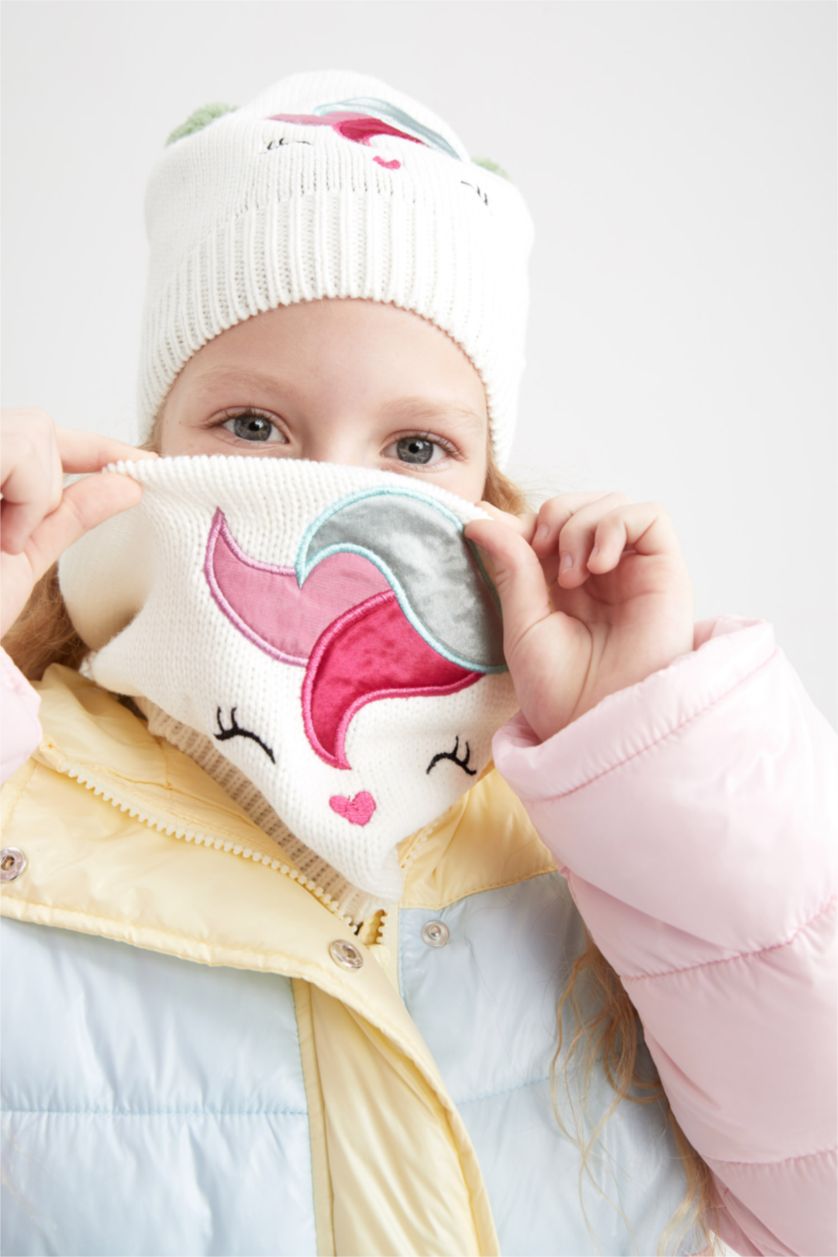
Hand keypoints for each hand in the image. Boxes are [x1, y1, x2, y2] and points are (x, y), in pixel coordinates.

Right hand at [0, 408, 158, 638]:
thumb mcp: (22, 555)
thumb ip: (67, 515)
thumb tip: (128, 485)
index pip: (39, 439)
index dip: (98, 446)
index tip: (147, 463)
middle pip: (36, 425)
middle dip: (49, 479)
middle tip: (14, 537)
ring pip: (31, 429)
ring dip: (36, 491)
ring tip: (2, 539)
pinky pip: (15, 447)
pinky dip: (26, 493)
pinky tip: (3, 534)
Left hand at [464, 491, 694, 740]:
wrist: (596, 726)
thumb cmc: (560, 690)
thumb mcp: (521, 622)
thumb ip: (510, 565)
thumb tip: (480, 515)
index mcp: (562, 585)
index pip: (545, 524)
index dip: (521, 519)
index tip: (488, 527)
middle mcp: (600, 573)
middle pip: (578, 505)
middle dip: (551, 516)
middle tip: (538, 554)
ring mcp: (633, 570)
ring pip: (611, 503)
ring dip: (579, 524)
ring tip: (571, 576)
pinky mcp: (666, 571)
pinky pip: (649, 516)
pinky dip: (616, 525)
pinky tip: (599, 565)